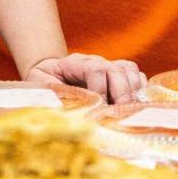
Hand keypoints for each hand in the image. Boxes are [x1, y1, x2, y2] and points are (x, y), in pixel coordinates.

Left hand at [26, 53, 145, 103]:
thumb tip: (63, 110)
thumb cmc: (42, 84)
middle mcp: (95, 62)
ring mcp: (107, 67)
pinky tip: (133, 107)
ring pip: (129, 69)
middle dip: (121, 94)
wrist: (47, 74)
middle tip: (119, 116)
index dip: (99, 91)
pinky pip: (135, 76)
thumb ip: (50, 95)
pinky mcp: (116, 77)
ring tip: (127, 112)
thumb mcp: (38, 88)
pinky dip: (139, 90)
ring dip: (132, 91)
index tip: (98, 111)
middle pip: (116, 69)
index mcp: (74, 63)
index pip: (94, 70)